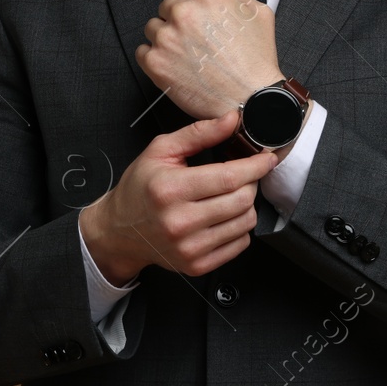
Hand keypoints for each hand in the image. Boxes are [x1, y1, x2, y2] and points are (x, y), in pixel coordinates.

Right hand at [79, 110, 276, 284]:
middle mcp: (180, 222)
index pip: (229, 177)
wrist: (119, 230)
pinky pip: (239, 245)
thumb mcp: (161, 150)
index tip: (267, 158)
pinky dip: (239, 228)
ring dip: (246, 205)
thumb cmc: (140, 187)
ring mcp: (189, 248)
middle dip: (251, 182)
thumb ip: (199, 133)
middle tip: (242, 175)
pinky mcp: (197, 266)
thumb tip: (231, 120)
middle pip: (242, 200)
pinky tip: (223, 217)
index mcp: (170, 189)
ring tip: (229, 196)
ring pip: (245, 223)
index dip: (255, 165)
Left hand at [137, 0, 282, 119]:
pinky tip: (173, 65)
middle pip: (167, 7)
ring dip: (166, 38)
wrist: (251, 99)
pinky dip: (154, 57)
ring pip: (152, 28)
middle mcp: (183, 13)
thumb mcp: (258, 13)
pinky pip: (142, 51)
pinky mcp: (155, 62)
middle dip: (179, 21)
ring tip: (186, 54)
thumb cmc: (256, 61)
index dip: (190, 3)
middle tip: (194, 39)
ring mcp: (166, 38)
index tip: (194, 15)